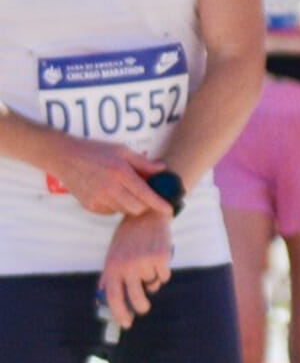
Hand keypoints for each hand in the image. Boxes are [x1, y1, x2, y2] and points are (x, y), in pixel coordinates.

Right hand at [48, 140, 167, 215]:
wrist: (65, 157)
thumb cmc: (96, 151)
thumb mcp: (122, 151)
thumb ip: (143, 163)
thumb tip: (162, 169)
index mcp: (121, 173)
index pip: (146, 195)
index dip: (159, 205)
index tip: (170, 210)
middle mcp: (110, 189)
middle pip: (137, 209)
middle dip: (145, 205)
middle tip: (146, 196)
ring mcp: (98, 199)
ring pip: (124, 211)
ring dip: (130, 205)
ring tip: (125, 190)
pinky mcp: (89, 206)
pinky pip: (110, 212)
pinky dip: (116, 206)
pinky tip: (112, 193)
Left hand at [99, 211, 173, 328]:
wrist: (146, 215)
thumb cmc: (127, 239)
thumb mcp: (112, 256)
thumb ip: (109, 278)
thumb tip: (102, 302)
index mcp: (112, 267)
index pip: (113, 297)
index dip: (120, 313)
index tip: (126, 324)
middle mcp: (127, 265)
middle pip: (136, 298)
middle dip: (141, 307)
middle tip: (144, 308)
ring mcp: (144, 261)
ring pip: (153, 285)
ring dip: (153, 280)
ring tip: (150, 266)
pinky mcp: (161, 257)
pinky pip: (165, 276)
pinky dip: (163, 271)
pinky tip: (159, 258)